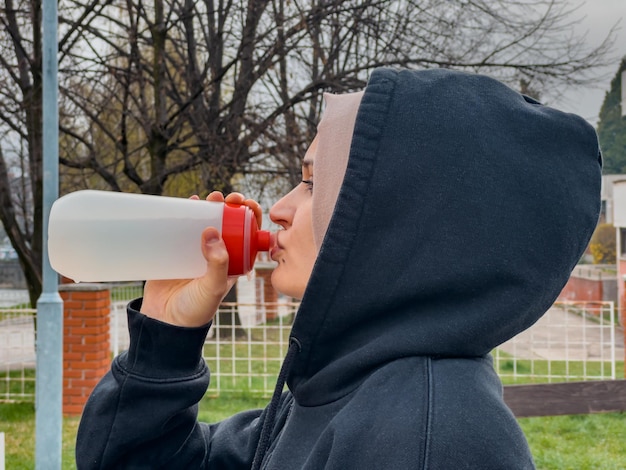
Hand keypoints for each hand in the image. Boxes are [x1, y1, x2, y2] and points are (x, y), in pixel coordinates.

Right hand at [140, 191, 261, 326]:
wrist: (165, 323)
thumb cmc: (196, 310)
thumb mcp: (214, 288)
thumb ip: (217, 264)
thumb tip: (213, 231)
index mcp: (234, 263)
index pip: (248, 235)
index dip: (251, 217)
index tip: (248, 205)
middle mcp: (217, 254)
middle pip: (228, 223)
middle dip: (231, 207)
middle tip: (229, 198)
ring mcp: (196, 250)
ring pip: (206, 222)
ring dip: (210, 206)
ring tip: (211, 197)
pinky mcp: (176, 250)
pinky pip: (182, 227)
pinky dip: (186, 213)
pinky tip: (190, 203)